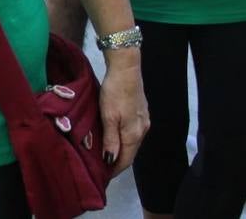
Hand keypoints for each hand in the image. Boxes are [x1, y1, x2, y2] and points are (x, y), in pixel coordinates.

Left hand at [98, 54, 147, 176]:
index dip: (114, 169)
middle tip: (101, 167)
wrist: (126, 69)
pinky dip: (123, 139)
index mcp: (134, 134)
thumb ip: (110, 139)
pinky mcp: (141, 113)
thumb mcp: (108, 116)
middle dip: (117, 161)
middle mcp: (142, 130)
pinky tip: (114, 137)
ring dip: (120, 150)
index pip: (126, 160)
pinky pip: (132, 133)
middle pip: (130, 152)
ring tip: (105, 154)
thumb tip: (111, 160)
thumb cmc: (114, 92)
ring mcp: (144, 121)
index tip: (102, 176)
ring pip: (131, 143)